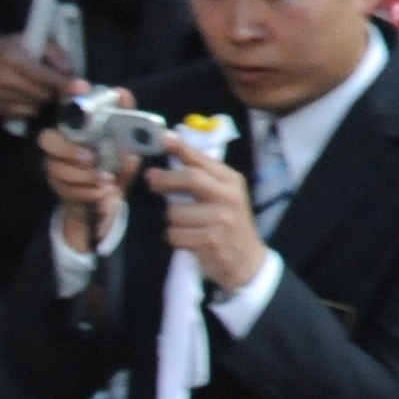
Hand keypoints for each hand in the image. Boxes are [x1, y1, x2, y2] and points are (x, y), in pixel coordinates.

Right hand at [0, 32, 73, 120]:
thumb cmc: (13, 47)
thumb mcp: (35, 40)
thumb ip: (55, 54)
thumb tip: (69, 73)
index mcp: (12, 57)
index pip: (44, 75)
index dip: (64, 83)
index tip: (83, 88)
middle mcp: (2, 78)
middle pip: (42, 94)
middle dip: (54, 91)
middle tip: (57, 84)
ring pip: (34, 105)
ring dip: (43, 99)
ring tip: (39, 88)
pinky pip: (23, 113)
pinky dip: (31, 106)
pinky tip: (27, 95)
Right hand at [36, 101, 125, 247]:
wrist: (109, 197)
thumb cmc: (116, 163)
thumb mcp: (128, 141)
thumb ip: (126, 118)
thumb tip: (122, 93)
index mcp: (77, 128)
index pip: (64, 108)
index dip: (68, 96)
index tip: (80, 86)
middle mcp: (61, 144)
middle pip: (46, 139)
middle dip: (67, 150)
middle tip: (91, 158)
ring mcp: (56, 166)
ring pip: (57, 169)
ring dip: (84, 176)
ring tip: (106, 180)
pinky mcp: (59, 188)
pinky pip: (67, 190)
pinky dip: (88, 192)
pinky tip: (102, 192)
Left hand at [149, 141, 263, 292]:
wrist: (246, 260)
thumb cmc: (228, 225)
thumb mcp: (223, 196)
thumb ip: (201, 178)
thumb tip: (166, 160)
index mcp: (231, 181)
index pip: (202, 161)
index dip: (181, 148)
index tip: (163, 137)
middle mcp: (229, 196)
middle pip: (190, 179)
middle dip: (166, 179)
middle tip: (151, 180)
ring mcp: (221, 219)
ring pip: (175, 212)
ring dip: (172, 221)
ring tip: (187, 227)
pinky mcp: (210, 240)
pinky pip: (174, 234)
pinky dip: (175, 238)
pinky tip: (189, 241)